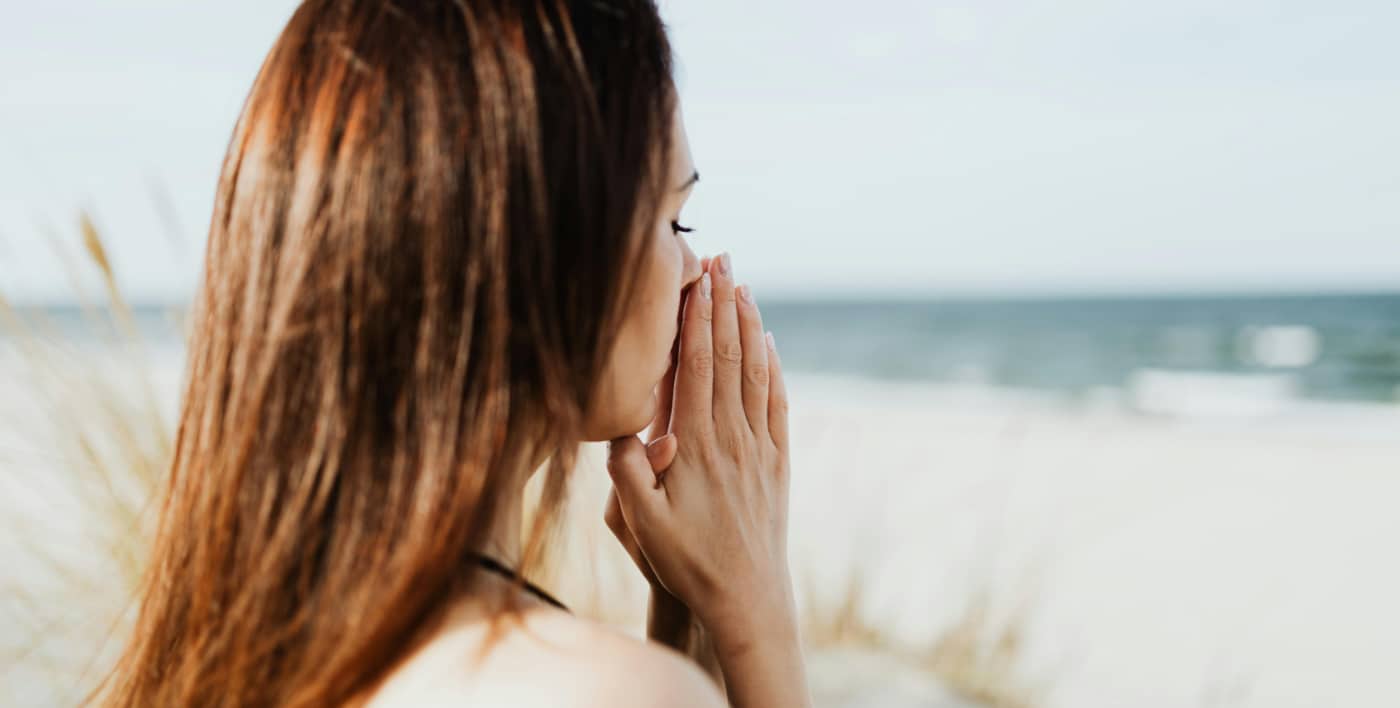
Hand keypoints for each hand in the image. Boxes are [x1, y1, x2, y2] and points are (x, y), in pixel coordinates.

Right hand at [606, 252, 791, 635]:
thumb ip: (625, 473)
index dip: (697, 319)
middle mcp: (732, 439)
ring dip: (750, 325)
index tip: (696, 279)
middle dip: (725, 304)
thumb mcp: (641, 524)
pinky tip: (770, 344)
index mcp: (695, 446)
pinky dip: (773, 368)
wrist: (747, 599)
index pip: (698, 367)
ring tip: (743, 285)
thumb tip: (616, 426)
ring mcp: (759, 449)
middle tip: (722, 259)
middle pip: (730, 357)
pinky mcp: (777, 464)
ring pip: (755, 373)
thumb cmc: (686, 563)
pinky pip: (777, 404)